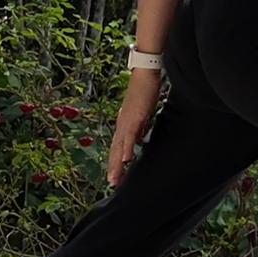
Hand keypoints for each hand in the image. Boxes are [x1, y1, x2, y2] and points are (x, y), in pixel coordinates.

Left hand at [107, 69, 160, 184]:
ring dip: (116, 162)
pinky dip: (126, 147)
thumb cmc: (144, 90)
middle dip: (113, 168)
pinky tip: (125, 158)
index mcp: (124, 124)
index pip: (117, 147)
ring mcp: (127, 121)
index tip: (115, 177)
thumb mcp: (142, 113)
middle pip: (115, 150)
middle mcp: (122, 124)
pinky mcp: (135, 116)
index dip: (115, 162)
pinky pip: (130, 135)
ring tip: (115, 177)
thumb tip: (138, 138)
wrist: (145, 73)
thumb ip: (139, 126)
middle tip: (112, 183)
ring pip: (119, 146)